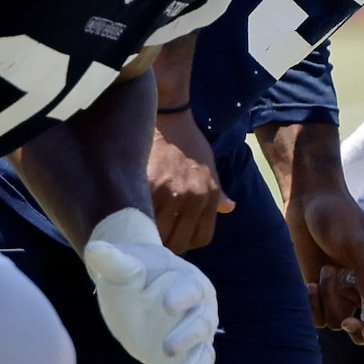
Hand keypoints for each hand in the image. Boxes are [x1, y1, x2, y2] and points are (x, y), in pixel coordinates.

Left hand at [79, 210, 217, 363]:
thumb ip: (113, 260)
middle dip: (189, 337)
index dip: (183, 297)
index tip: (168, 304)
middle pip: (202, 326)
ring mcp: (191, 340)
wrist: (137, 288)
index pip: (192, 291)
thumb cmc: (134, 272)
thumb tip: (93, 248)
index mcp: (189, 284)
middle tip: (168, 346)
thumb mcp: (122, 266)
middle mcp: (198, 313)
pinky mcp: (178, 362)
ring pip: (202, 356)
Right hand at [148, 108, 232, 251]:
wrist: (170, 118)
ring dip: (150, 236)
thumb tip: (230, 207)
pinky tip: (133, 217)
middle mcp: (194, 198)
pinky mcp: (149, 186)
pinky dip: (138, 221)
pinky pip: (143, 216)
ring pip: (159, 233)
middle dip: (166, 244)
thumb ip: (218, 192)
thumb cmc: (190, 143)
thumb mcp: (210, 167)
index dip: (187, 243)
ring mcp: (171, 193)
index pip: (201, 238)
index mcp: (209, 196)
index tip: (174, 238)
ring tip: (142, 230)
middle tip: (154, 238)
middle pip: (179, 241)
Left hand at [289, 188, 363, 342]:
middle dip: (360, 332)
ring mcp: (342, 293)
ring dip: (330, 300)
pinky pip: (318, 317)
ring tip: (325, 271)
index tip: (363, 330)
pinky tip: (308, 285)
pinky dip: (312, 305)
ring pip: (340, 322)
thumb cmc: (337, 215)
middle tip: (346, 323)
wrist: (307, 202)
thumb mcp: (355, 244)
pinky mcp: (319, 293)